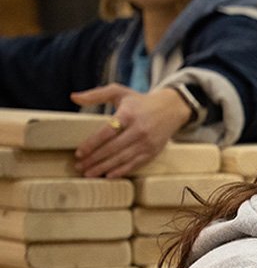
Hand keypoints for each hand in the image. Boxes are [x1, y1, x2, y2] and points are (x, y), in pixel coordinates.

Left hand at [70, 83, 192, 177]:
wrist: (171, 109)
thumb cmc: (140, 101)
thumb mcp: (119, 92)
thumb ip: (96, 94)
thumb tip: (73, 96)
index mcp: (128, 115)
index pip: (107, 132)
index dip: (92, 144)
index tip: (79, 152)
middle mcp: (139, 130)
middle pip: (113, 148)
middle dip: (94, 159)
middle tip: (79, 166)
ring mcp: (147, 142)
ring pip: (122, 158)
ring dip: (104, 168)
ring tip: (89, 174)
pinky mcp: (153, 151)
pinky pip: (135, 164)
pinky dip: (121, 171)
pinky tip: (109, 176)